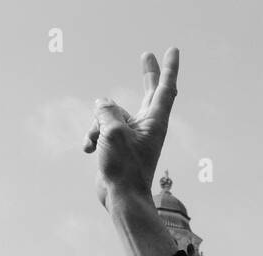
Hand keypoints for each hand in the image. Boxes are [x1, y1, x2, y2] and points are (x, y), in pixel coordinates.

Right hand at [83, 48, 179, 209]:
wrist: (121, 198)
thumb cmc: (124, 168)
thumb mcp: (113, 132)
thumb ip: (107, 111)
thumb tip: (102, 103)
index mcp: (155, 122)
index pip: (165, 89)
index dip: (168, 68)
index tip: (173, 50)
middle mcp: (147, 126)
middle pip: (148, 93)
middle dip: (147, 74)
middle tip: (147, 55)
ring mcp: (132, 135)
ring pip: (110, 114)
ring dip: (97, 125)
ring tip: (99, 144)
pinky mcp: (118, 145)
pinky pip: (101, 129)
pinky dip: (93, 136)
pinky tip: (89, 150)